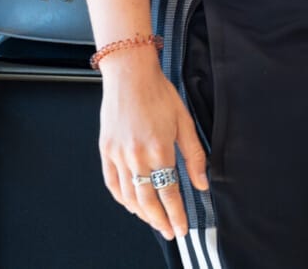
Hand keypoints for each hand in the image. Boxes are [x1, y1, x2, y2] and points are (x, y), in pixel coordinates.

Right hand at [98, 50, 210, 240]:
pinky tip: (132, 205)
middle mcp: (136, 156)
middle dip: (160, 221)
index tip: (182, 227)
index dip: (176, 214)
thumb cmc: (158, 93)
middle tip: (170, 231)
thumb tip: (202, 183)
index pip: (169, 192)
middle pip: (148, 201)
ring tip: (154, 221)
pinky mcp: (105, 151)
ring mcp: (118, 155)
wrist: (130, 75)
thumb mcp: (185, 122)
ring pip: (129, 196)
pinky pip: (112, 184)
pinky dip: (122, 199)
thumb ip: (194, 156)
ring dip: (142, 214)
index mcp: (159, 148)